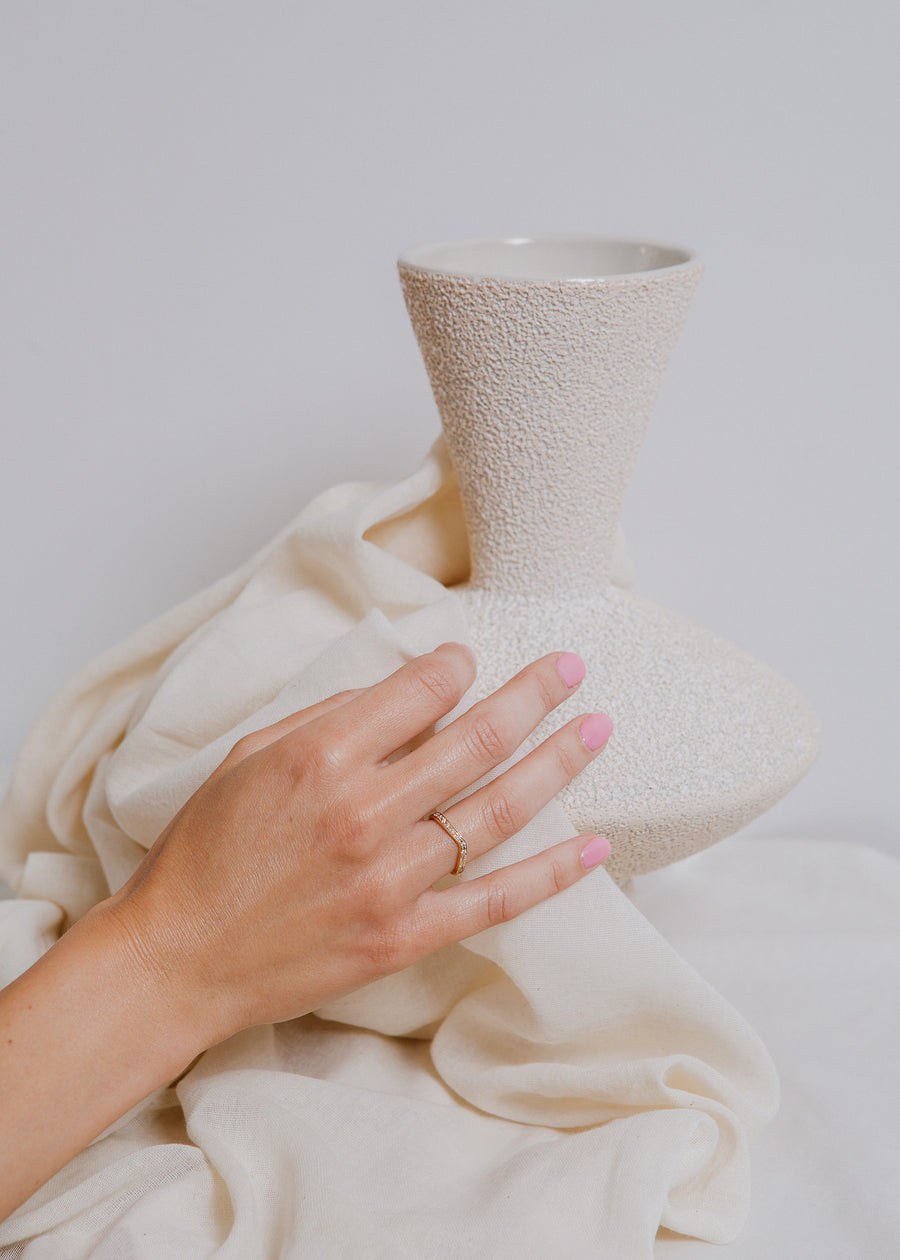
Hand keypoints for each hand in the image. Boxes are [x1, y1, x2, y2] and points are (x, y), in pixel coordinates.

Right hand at [103, 642, 612, 1049]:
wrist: (179, 956)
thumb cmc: (205, 850)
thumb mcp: (251, 755)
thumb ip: (332, 717)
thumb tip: (408, 687)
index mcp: (323, 757)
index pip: (421, 691)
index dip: (457, 666)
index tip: (470, 660)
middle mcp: (366, 812)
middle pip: (477, 740)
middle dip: (532, 694)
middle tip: (570, 667)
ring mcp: (391, 879)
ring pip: (497, 810)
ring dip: (557, 763)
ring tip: (597, 727)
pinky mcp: (404, 935)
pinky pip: (495, 900)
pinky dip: (552, 872)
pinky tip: (596, 844)